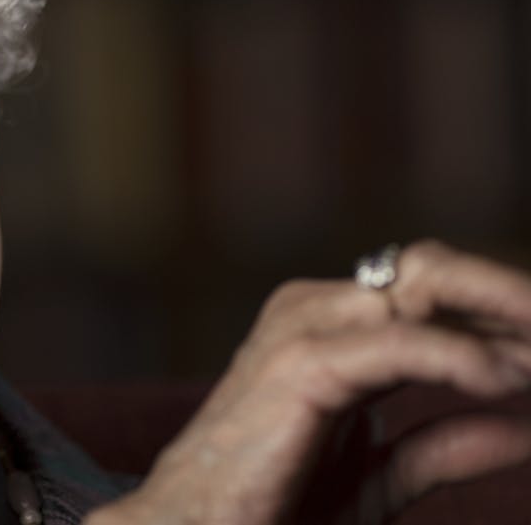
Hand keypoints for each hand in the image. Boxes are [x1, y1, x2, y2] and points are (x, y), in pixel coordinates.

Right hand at [87, 241, 530, 524]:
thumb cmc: (267, 506)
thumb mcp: (375, 477)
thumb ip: (442, 446)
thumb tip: (522, 425)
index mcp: (333, 330)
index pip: (436, 292)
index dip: (506, 311)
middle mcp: (317, 310)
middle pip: (437, 272)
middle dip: (512, 296)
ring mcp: (304, 327)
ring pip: (425, 285)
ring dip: (506, 313)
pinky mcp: (298, 363)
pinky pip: (399, 344)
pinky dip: (462, 358)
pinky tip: (506, 381)